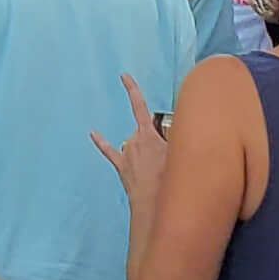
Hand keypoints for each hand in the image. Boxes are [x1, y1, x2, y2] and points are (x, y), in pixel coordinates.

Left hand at [89, 72, 168, 206]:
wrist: (155, 203)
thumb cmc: (169, 179)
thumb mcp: (180, 154)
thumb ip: (181, 139)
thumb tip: (185, 132)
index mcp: (148, 135)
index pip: (139, 106)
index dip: (131, 90)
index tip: (123, 77)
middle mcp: (134, 141)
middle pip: (143, 132)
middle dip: (155, 141)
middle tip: (168, 160)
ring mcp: (126, 154)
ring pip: (134, 144)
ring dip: (144, 151)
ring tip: (158, 170)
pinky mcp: (121, 167)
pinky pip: (110, 151)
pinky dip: (101, 142)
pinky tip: (93, 133)